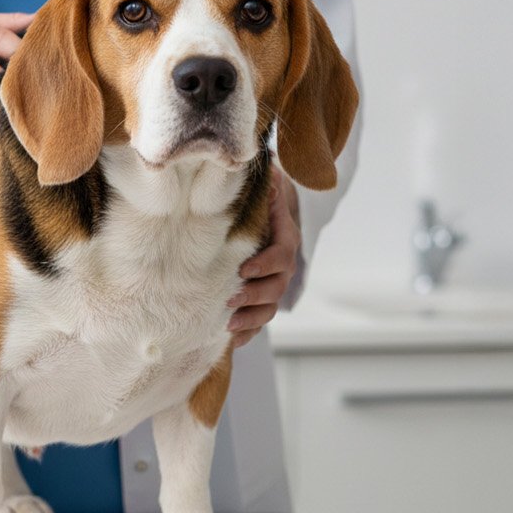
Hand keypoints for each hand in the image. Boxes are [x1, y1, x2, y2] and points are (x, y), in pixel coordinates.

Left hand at [226, 167, 300, 348]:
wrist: (260, 206)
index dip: (267, 264)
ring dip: (252, 318)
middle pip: (278, 285)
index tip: (244, 269)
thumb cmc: (256, 193)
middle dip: (255, 296)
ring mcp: (273, 281)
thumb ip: (263, 183)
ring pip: (270, 306)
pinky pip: (259, 318)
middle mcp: (283, 262)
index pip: (283, 253)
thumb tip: (265, 172)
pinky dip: (247, 332)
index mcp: (285, 235)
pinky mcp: (260, 295)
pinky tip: (230, 340)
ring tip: (228, 324)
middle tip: (230, 300)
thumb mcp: (261, 183)